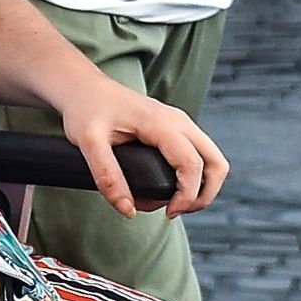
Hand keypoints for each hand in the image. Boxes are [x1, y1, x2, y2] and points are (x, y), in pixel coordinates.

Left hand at [58, 85, 226, 218]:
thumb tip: (127, 210)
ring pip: (212, 159)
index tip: (169, 213)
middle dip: (206, 194)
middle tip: (177, 211)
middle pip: (216, 162)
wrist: (85, 87)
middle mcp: (178, 120)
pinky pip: (199, 154)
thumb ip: (107, 177)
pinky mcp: (176, 128)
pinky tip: (170, 188)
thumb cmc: (86, 109)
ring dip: (203, 186)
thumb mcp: (87, 142)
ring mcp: (180, 123)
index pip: (191, 164)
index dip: (187, 195)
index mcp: (160, 123)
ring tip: (175, 204)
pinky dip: (195, 176)